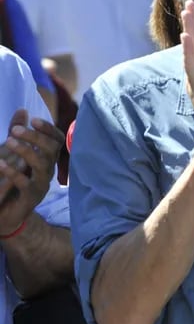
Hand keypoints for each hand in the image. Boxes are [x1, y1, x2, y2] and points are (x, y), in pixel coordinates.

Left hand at [0, 109, 62, 234]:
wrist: (7, 213)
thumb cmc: (12, 179)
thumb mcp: (14, 153)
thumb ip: (19, 133)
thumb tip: (22, 109)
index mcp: (47, 158)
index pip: (57, 140)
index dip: (49, 129)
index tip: (34, 120)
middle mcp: (48, 169)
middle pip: (50, 149)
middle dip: (35, 138)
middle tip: (14, 130)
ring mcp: (42, 183)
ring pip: (41, 164)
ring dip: (25, 151)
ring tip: (9, 141)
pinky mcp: (31, 197)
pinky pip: (26, 183)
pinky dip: (14, 173)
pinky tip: (1, 164)